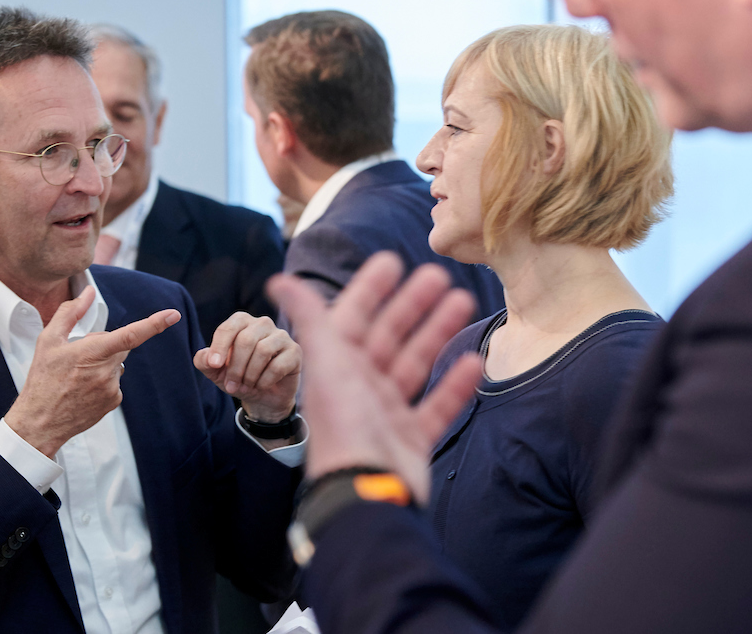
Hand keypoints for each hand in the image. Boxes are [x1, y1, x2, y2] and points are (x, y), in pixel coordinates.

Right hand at [5, 286, 180, 456]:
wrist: (40, 423)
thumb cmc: (42, 380)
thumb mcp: (48, 341)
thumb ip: (70, 313)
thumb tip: (88, 293)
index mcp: (92, 353)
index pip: (130, 334)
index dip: (154, 324)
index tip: (172, 315)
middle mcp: (106, 371)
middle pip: (118, 345)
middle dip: (103, 345)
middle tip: (77, 358)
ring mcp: (112, 388)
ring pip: (115, 364)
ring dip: (102, 364)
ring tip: (76, 377)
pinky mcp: (114, 402)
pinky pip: (114, 382)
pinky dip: (102, 381)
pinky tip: (82, 389)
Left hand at [194, 312, 300, 422]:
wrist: (263, 398)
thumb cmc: (238, 378)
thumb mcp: (216, 372)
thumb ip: (204, 361)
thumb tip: (207, 358)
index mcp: (241, 322)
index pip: (229, 328)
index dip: (219, 347)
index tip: (214, 365)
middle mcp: (262, 323)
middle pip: (246, 340)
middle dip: (235, 367)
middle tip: (232, 386)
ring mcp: (281, 336)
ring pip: (263, 350)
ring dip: (250, 375)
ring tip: (247, 386)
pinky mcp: (295, 351)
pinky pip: (278, 365)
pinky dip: (265, 381)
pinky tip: (262, 385)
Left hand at [267, 252, 481, 503]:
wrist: (366, 490)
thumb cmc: (344, 424)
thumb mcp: (326, 362)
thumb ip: (310, 317)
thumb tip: (277, 278)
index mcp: (335, 367)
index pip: (352, 318)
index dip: (369, 289)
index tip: (391, 261)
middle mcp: (358, 387)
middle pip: (388, 338)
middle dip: (411, 306)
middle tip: (438, 275)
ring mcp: (385, 414)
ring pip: (414, 365)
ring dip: (436, 334)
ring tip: (462, 302)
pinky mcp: (411, 439)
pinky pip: (436, 406)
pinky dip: (454, 385)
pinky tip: (474, 362)